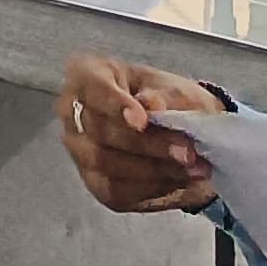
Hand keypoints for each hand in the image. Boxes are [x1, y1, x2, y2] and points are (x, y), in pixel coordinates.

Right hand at [58, 55, 227, 213]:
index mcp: (87, 75)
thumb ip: (164, 96)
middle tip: (188, 151)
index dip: (114, 104)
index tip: (142, 120)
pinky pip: (118, 190)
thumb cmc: (168, 100)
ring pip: (107, 164)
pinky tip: (180, 179)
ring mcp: (80, 151)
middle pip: (100, 131)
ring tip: (193, 168)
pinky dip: (153, 186)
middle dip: (148, 144)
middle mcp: (73, 113)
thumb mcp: (174, 89)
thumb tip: (152, 105)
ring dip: (155, 169)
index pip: (91, 87)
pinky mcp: (96, 184)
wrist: (180, 133)